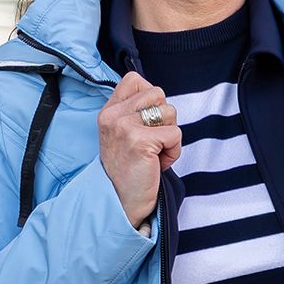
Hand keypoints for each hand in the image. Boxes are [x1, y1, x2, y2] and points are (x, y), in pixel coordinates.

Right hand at [99, 70, 181, 229]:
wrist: (121, 204)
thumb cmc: (129, 171)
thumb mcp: (122, 135)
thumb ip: (133, 112)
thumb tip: (157, 96)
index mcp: (109, 111)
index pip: (134, 79)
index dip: (150, 98)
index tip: (147, 123)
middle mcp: (113, 116)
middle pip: (157, 93)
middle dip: (164, 119)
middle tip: (152, 143)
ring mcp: (125, 127)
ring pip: (170, 111)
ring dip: (170, 136)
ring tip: (155, 155)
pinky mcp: (140, 142)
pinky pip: (174, 134)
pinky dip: (173, 152)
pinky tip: (158, 164)